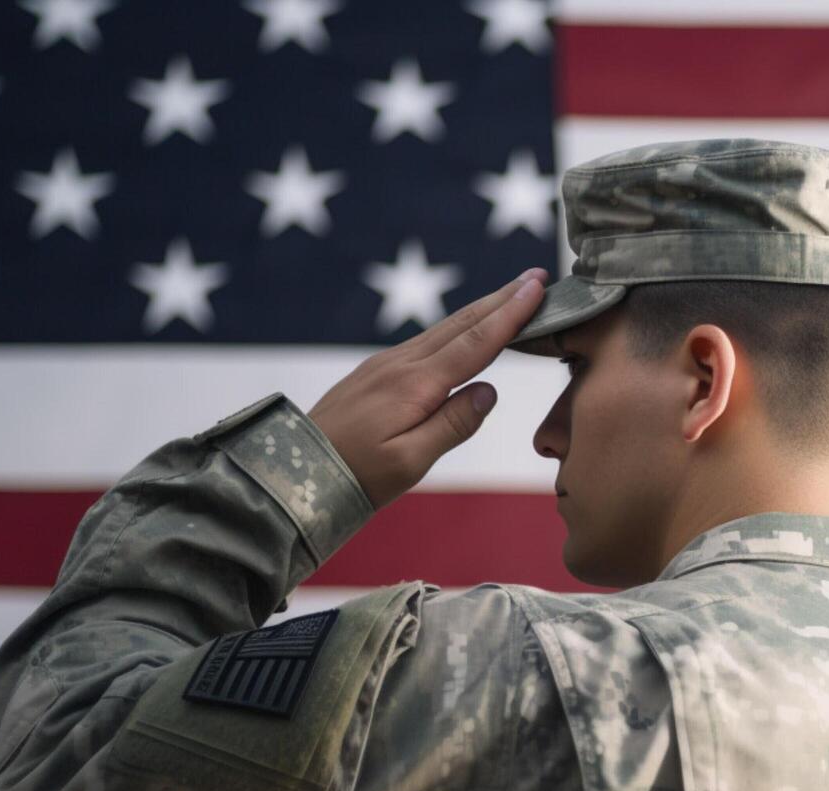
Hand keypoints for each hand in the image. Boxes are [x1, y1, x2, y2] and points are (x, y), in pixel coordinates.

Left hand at [308, 268, 546, 508]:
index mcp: (415, 385)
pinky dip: (456, 328)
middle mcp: (400, 364)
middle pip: (462, 324)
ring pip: (443, 329)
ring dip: (481, 310)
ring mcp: (385, 365)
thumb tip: (489, 392)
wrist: (292, 472)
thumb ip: (452, 425)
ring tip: (511, 294)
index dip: (510, 315)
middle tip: (536, 276)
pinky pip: (426, 341)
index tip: (537, 288)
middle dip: (501, 299)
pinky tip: (465, 328)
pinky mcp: (375, 373)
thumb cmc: (354, 477)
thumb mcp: (410, 462)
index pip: (475, 344)